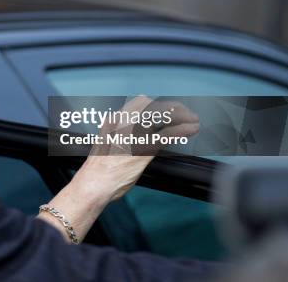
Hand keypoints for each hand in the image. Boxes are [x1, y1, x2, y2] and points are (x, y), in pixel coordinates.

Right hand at [81, 95, 199, 199]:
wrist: (94, 183)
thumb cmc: (98, 170)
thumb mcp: (104, 144)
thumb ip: (116, 134)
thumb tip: (126, 132)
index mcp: (113, 121)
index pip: (140, 103)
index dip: (157, 104)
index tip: (167, 108)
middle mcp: (124, 123)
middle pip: (153, 106)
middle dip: (172, 108)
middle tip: (184, 113)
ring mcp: (135, 134)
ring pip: (163, 117)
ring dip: (181, 117)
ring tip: (193, 120)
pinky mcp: (145, 148)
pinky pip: (167, 134)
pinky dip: (182, 130)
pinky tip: (191, 130)